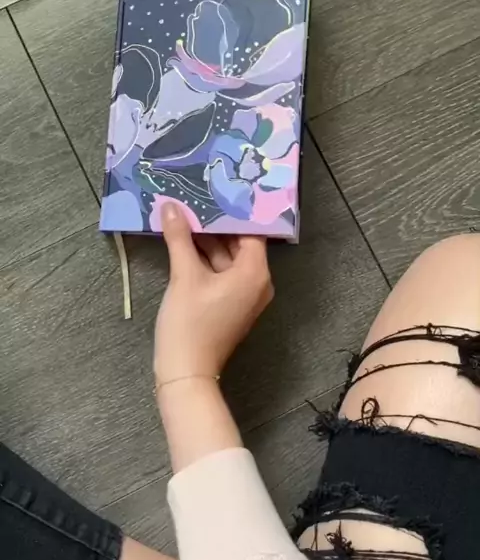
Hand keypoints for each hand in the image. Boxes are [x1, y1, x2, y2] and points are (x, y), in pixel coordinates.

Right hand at [154, 202, 273, 384]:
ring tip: (186, 212)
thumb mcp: (183, 276)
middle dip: (217, 222)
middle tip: (198, 194)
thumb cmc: (190, 323)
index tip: (219, 187)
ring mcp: (243, 295)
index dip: (234, 209)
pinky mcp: (229, 304)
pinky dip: (205, 258)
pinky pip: (221, 272)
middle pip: (239, 242)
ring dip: (207, 240)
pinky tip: (183, 240)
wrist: (186, 372)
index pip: (251, 230)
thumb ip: (179, 238)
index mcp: (255, 272)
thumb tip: (171, 206)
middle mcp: (256, 282)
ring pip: (227, 257)